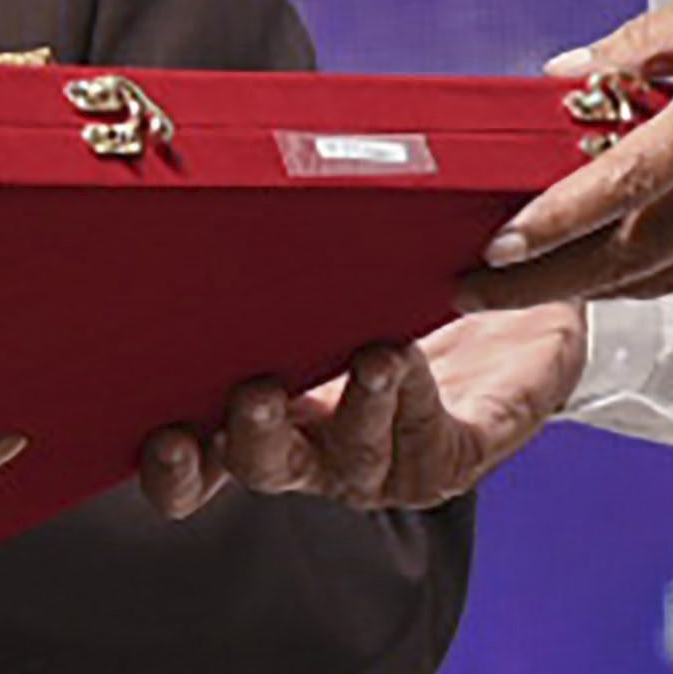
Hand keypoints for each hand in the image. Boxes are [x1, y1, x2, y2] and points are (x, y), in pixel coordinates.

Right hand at [139, 303, 583, 517]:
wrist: (510, 308)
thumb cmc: (401, 289)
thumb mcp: (328, 275)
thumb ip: (274, 262)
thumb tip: (214, 204)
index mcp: (269, 416)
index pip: (203, 466)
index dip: (177, 469)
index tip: (162, 435)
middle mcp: (315, 451)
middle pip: (264, 467)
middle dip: (253, 436)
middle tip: (254, 393)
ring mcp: (381, 464)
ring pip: (353, 456)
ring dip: (356, 407)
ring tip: (370, 357)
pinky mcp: (447, 457)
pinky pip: (426, 436)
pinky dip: (414, 394)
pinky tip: (406, 354)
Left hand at [469, 0, 672, 303]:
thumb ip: (650, 44)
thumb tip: (569, 74)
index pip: (617, 186)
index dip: (548, 226)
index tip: (495, 246)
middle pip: (633, 257)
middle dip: (550, 282)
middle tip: (483, 290)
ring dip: (610, 283)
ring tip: (550, 278)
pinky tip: (658, 252)